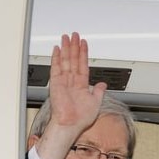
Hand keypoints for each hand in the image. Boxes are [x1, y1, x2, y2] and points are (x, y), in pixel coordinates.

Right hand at [31, 32, 108, 158]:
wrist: (71, 124)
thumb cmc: (81, 118)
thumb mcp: (96, 103)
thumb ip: (99, 92)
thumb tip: (103, 85)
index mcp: (82, 85)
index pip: (83, 65)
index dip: (84, 53)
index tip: (84, 43)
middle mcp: (72, 81)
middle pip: (74, 59)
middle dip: (74, 47)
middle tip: (74, 35)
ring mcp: (64, 81)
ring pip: (66, 60)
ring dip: (66, 48)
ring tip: (67, 37)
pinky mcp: (56, 83)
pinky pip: (56, 68)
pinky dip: (56, 58)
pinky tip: (57, 49)